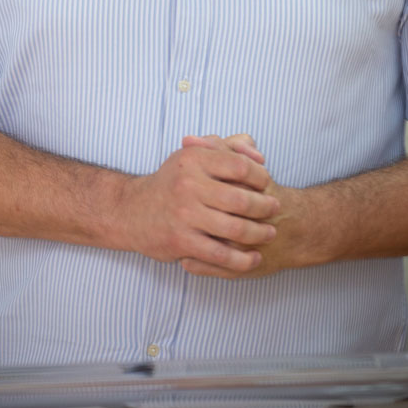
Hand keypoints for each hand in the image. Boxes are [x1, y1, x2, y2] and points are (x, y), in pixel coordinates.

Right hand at [179, 133, 289, 278]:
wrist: (132, 211)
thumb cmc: (171, 182)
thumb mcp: (193, 155)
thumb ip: (227, 148)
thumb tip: (258, 155)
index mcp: (194, 159)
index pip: (240, 166)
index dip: (260, 175)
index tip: (267, 183)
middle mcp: (188, 185)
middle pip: (241, 198)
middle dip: (265, 206)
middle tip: (275, 208)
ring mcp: (185, 215)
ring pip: (235, 228)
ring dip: (259, 233)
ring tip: (269, 233)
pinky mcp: (181, 241)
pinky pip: (220, 254)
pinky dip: (242, 259)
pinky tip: (253, 258)